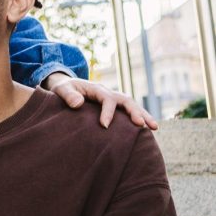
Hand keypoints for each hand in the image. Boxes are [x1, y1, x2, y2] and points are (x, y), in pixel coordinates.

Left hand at [43, 73, 157, 129]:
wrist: (66, 86)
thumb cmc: (63, 89)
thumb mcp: (61, 90)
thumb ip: (68, 95)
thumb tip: (78, 104)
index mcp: (96, 89)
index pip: (107, 99)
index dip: (107, 112)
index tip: (104, 126)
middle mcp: (108, 92)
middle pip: (126, 100)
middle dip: (134, 112)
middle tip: (141, 124)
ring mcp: (113, 98)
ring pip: (132, 105)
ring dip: (143, 115)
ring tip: (154, 128)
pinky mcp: (114, 106)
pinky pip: (128, 111)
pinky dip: (139, 118)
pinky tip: (147, 129)